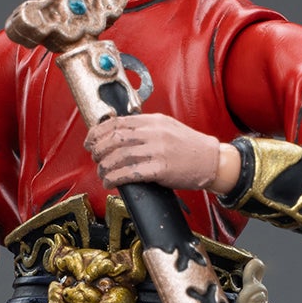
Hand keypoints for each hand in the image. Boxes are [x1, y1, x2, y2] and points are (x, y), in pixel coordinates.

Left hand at [86, 114, 240, 193]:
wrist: (211, 160)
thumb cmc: (188, 146)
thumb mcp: (166, 127)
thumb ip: (144, 127)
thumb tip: (117, 133)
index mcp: (153, 121)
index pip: (117, 123)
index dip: (97, 133)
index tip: (90, 142)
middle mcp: (154, 133)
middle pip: (114, 139)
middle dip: (98, 150)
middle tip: (95, 158)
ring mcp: (158, 151)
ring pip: (119, 157)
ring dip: (105, 167)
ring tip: (102, 173)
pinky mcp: (161, 169)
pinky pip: (130, 173)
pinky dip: (115, 178)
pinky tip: (110, 182)